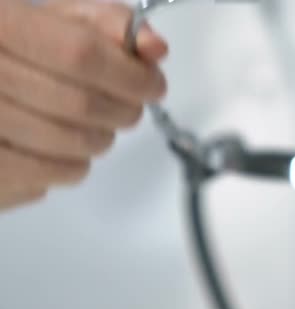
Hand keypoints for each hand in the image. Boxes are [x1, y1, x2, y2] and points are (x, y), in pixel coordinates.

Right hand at [0, 0, 166, 210]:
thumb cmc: (26, 47)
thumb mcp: (62, 20)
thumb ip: (110, 25)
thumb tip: (156, 48)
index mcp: (3, 26)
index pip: (81, 56)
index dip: (129, 76)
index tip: (154, 86)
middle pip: (80, 105)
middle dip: (123, 111)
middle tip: (129, 109)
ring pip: (71, 146)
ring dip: (100, 139)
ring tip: (93, 126)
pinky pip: (50, 178)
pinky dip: (72, 167)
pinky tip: (63, 149)